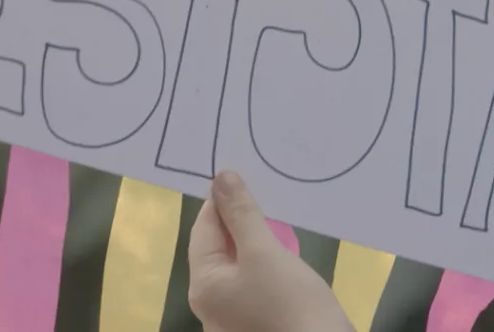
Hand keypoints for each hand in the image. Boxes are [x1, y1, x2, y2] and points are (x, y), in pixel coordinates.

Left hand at [188, 171, 352, 331]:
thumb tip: (221, 176)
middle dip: (240, 220)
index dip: (222, 200)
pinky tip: (286, 253)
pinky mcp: (259, 321)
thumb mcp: (265, 252)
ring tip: (278, 216)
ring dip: (256, 240)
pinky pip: (255, 283)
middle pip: (220, 248)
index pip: (203, 229)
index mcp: (203, 285)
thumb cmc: (290, 301)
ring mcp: (234, 317)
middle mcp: (211, 303)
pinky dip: (267, 263)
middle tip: (266, 191)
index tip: (246, 175)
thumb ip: (242, 214)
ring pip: (239, 265)